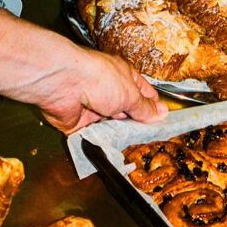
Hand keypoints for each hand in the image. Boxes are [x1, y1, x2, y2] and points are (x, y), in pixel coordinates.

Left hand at [24, 44, 167, 133]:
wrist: (63, 83)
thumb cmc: (100, 79)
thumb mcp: (131, 94)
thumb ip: (145, 108)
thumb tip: (161, 114)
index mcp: (124, 77)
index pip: (144, 94)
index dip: (154, 107)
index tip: (163, 122)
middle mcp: (108, 91)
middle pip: (128, 112)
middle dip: (137, 124)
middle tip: (149, 138)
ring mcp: (93, 107)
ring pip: (112, 126)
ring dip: (119, 134)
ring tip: (133, 145)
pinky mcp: (79, 123)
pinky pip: (94, 136)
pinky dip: (101, 142)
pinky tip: (113, 149)